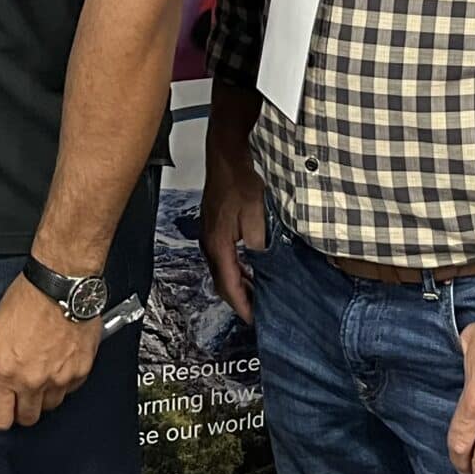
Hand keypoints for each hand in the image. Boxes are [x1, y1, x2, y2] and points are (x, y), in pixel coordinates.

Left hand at [0, 276, 99, 430]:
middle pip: (28, 418)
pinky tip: (59, 359)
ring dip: (45, 394)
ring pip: (51, 404)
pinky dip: (65, 380)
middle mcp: (33, 381)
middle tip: (20, 390)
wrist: (62, 284)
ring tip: (43, 368)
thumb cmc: (29, 298)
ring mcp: (60, 378)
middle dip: (22, 407)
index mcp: (6, 372)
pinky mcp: (81, 371)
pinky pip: (71, 388)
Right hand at [199, 134, 267, 323]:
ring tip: (258, 293)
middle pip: (222, 281)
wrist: (227, 153)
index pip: (228, 286)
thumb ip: (259, 245)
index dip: (242, 306)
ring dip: (239, 283)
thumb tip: (265, 263)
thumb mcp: (256, 215)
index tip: (254, 320)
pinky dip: (237, 268)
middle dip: (239, 299)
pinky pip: (224, 256)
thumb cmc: (240, 179)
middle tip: (258, 311)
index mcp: (218, 244)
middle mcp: (209, 242)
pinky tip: (251, 268)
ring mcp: (210, 233)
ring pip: (223, 269)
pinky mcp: (215, 225)